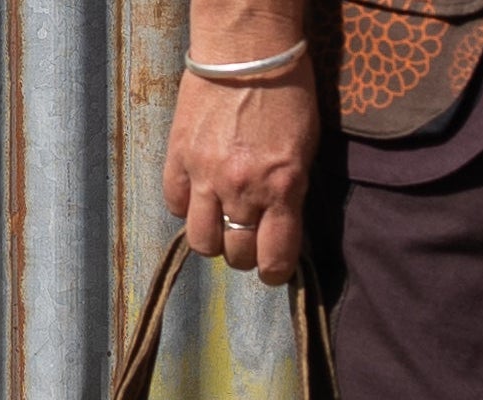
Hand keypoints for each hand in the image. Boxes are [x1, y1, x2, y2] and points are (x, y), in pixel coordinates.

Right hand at [162, 57, 318, 285]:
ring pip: (202, 241)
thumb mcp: (305, 149)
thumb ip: (291, 194)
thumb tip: (279, 228)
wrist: (246, 46)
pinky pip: (176, 206)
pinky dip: (186, 207)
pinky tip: (198, 193)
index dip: (274, 270)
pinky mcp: (178, 160)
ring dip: (213, 238)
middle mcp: (242, 191)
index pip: (275, 259)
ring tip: (220, 221)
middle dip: (245, 252)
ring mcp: (206, 178)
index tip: (273, 267)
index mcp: (281, 188)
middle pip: (237, 254)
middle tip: (249, 236)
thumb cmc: (287, 91)